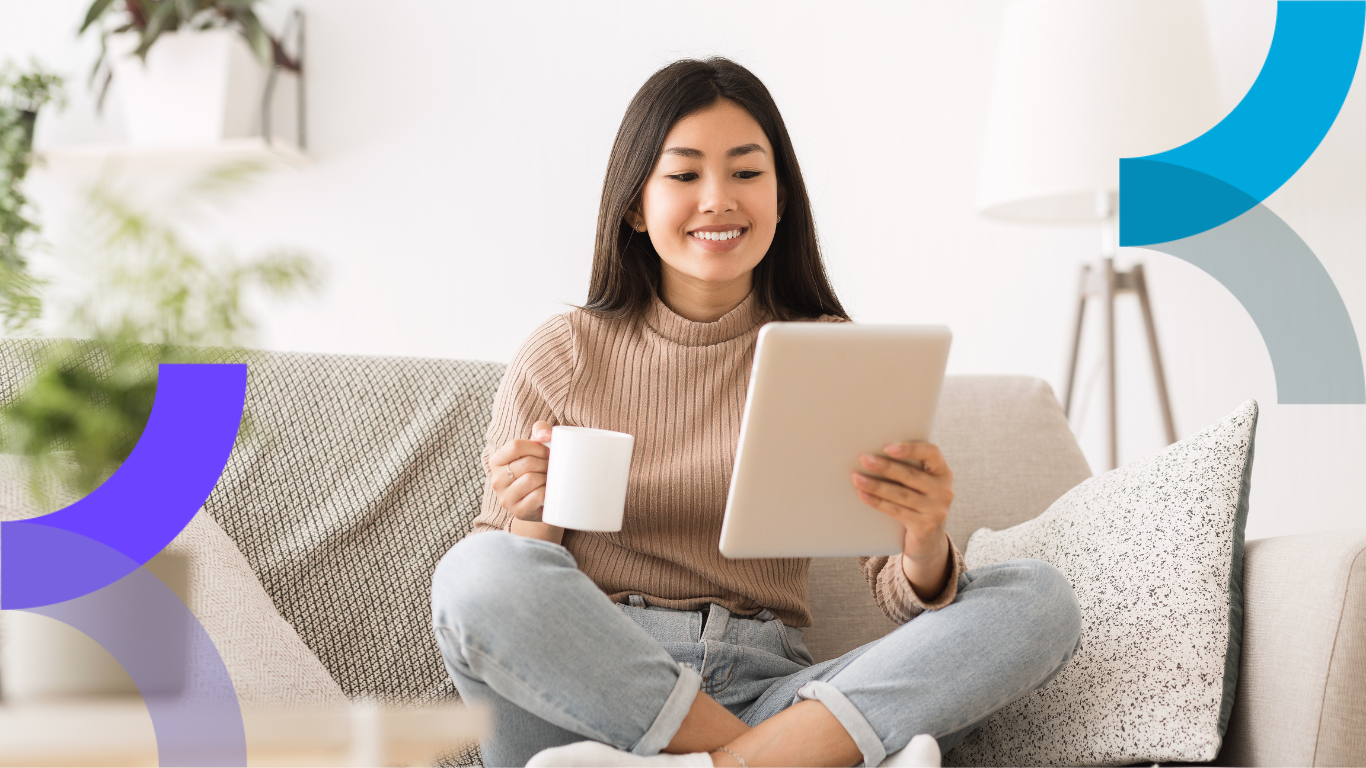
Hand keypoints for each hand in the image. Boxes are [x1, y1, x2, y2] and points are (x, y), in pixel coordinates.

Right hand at [489, 420, 552, 520]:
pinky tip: (549, 492)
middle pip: (527, 463)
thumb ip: (540, 430)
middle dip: (545, 464)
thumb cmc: (538, 470)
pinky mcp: (518, 511)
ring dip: (547, 478)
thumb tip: (545, 435)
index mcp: (496, 461)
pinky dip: (548, 492)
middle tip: (552, 468)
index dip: (537, 447)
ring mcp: (505, 497)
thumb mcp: (536, 448)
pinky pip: (537, 496)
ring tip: (550, 479)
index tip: (548, 452)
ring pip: (532, 479)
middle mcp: (496, 480)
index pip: (515, 446)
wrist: (540, 503)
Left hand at [851, 441, 954, 600]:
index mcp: (943, 473)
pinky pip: (896, 511)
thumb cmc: (918, 504)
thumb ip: (908, 470)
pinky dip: (877, 502)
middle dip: (884, 466)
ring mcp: (936, 510)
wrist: (928, 542)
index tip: (887, 447)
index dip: (910, 448)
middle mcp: (944, 490)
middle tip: (863, 459)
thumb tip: (873, 454)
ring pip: (901, 494)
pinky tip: (863, 495)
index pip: (931, 453)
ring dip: (876, 485)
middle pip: (910, 475)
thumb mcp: (921, 486)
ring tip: (856, 478)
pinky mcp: (925, 526)